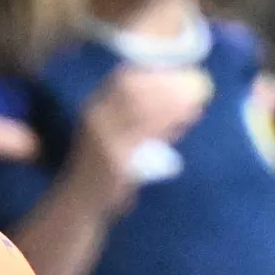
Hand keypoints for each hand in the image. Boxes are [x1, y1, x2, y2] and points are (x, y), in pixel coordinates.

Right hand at [71, 64, 211, 190]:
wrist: (77, 205)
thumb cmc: (98, 169)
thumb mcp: (107, 136)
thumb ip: (131, 119)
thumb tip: (173, 101)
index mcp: (92, 109)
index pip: (121, 79)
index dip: (151, 71)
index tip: (177, 70)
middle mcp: (95, 119)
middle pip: (134, 91)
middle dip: (167, 85)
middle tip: (195, 83)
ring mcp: (104, 140)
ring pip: (143, 111)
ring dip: (173, 104)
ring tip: (197, 101)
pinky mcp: (116, 161)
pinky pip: (147, 137)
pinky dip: (169, 126)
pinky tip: (185, 123)